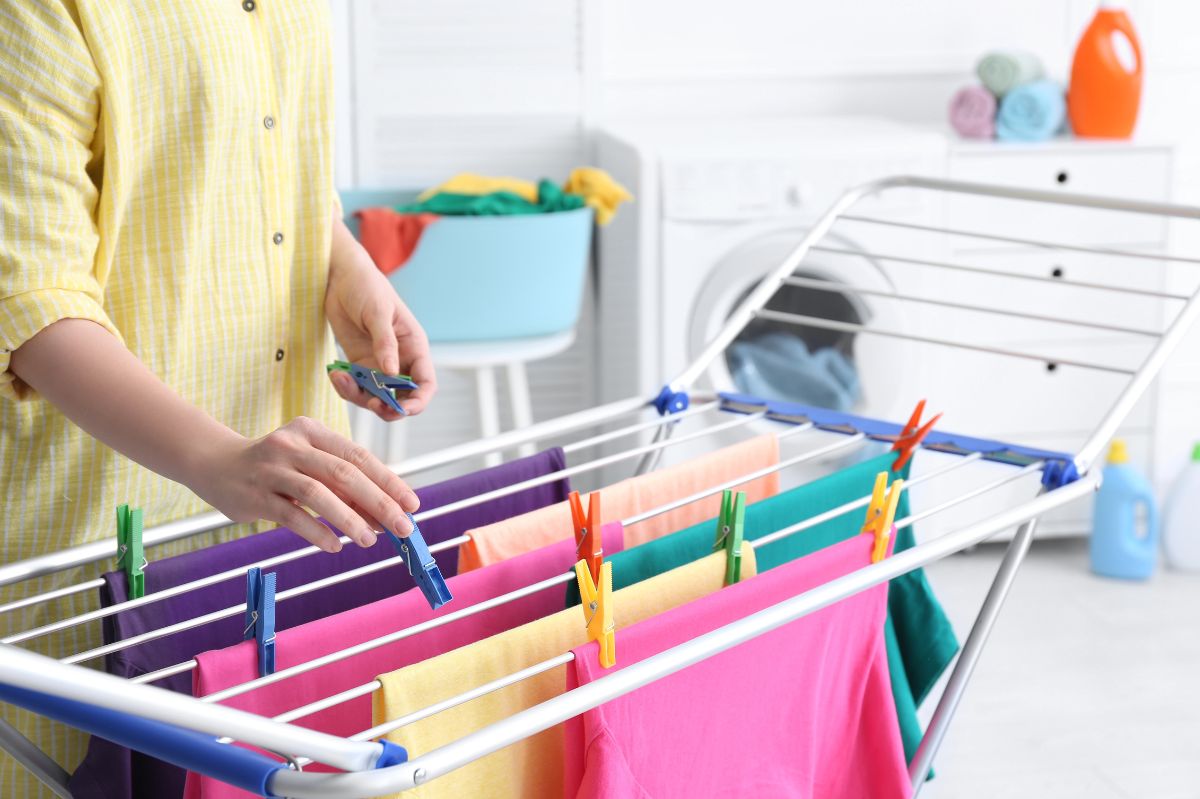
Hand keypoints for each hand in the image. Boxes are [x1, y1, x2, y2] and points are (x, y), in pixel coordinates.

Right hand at [188, 417, 420, 551]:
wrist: (215, 465)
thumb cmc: (276, 468)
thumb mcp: (309, 464)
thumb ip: (343, 486)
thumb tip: (384, 517)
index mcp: (313, 431)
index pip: (359, 456)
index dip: (389, 481)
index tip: (412, 504)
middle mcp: (293, 445)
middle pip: (345, 474)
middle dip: (379, 502)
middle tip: (403, 527)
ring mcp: (272, 469)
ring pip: (319, 494)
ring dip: (349, 520)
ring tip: (369, 541)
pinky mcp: (255, 495)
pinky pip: (292, 516)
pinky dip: (317, 531)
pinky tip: (335, 546)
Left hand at [326, 219, 436, 419]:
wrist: (339, 276)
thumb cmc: (366, 286)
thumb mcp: (377, 313)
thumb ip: (385, 344)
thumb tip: (391, 373)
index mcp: (413, 347)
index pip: (425, 383)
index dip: (418, 401)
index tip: (401, 409)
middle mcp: (399, 359)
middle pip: (401, 397)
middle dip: (386, 406)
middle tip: (369, 402)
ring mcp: (378, 363)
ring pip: (375, 395)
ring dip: (360, 396)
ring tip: (341, 380)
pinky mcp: (358, 363)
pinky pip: (356, 385)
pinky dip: (346, 386)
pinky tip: (335, 373)